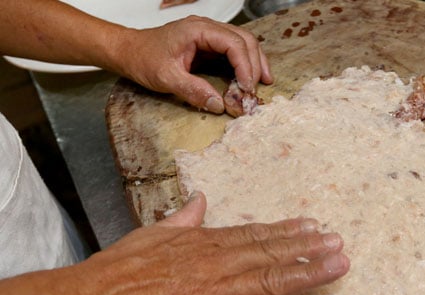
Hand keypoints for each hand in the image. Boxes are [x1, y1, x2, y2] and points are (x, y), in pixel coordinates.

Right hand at [70, 192, 348, 294]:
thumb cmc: (117, 271)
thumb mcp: (152, 234)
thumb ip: (184, 218)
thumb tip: (201, 199)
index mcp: (204, 242)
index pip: (255, 234)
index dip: (286, 231)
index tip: (311, 226)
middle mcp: (219, 263)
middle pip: (272, 253)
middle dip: (309, 248)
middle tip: (339, 242)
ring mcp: (218, 292)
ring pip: (273, 280)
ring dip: (309, 272)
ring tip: (338, 265)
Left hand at [114, 16, 272, 112]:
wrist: (129, 52)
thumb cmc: (143, 59)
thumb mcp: (166, 78)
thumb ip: (193, 91)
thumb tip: (219, 104)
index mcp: (197, 30)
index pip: (233, 43)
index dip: (245, 66)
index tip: (247, 88)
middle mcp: (207, 28)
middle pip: (244, 40)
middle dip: (255, 65)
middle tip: (256, 90)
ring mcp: (209, 35)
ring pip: (243, 43)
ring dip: (255, 62)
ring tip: (263, 82)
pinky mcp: (209, 45)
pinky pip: (234, 50)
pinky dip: (246, 63)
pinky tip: (251, 77)